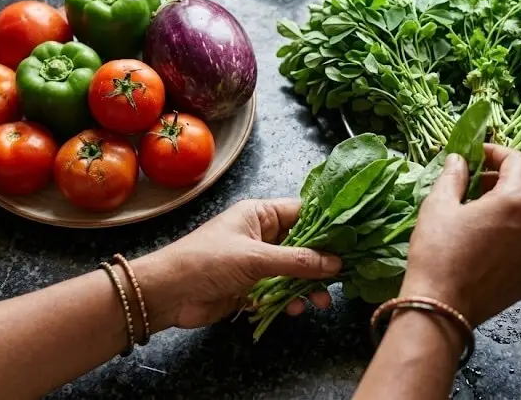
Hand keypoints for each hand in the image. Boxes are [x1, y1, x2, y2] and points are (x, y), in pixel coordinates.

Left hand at [132, 199, 341, 329]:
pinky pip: (279, 292)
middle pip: (302, 245)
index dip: (328, 224)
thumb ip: (298, 261)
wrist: (168, 293)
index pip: (302, 212)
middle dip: (322, 261)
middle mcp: (260, 235)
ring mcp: (256, 262)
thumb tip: (334, 262)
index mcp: (259, 215)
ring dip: (308, 285)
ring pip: (293, 271)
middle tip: (345, 273)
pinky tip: (297, 308)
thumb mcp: (256, 258)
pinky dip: (290, 300)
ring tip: (322, 299)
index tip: (353, 236)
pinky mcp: (250, 287)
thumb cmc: (206, 261)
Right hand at [399, 144, 520, 325]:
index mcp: (516, 200)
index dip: (498, 153)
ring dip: (520, 204)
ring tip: (489, 211)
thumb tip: (459, 159)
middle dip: (511, 177)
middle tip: (482, 183)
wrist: (443, 306)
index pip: (519, 161)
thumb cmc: (438, 252)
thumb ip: (454, 176)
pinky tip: (495, 239)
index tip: (478, 156)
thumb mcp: (438, 205)